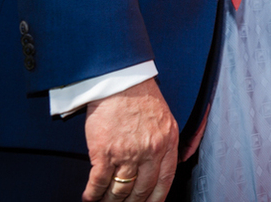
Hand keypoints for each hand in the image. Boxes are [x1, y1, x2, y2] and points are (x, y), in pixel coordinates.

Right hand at [82, 79, 178, 201]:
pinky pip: (99, 182)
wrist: (121, 81)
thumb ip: (171, 142)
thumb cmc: (142, 97)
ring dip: (111, 200)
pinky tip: (90, 197)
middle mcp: (150, 151)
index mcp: (168, 143)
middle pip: (141, 190)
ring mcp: (128, 153)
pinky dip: (93, 194)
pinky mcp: (105, 152)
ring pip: (120, 190)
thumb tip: (180, 159)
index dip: (156, 199)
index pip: (165, 181)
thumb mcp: (167, 119)